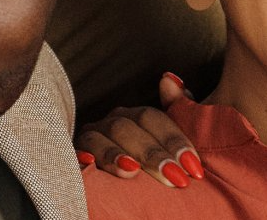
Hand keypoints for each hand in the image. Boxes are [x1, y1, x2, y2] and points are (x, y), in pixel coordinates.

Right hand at [75, 73, 205, 187]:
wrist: (114, 186)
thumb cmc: (148, 160)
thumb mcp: (166, 138)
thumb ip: (175, 108)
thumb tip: (170, 79)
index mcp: (135, 116)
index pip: (153, 119)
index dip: (174, 140)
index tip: (193, 166)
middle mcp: (112, 122)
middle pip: (128, 128)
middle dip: (151, 153)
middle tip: (173, 176)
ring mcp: (90, 137)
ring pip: (99, 138)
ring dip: (115, 154)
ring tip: (133, 172)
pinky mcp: (73, 155)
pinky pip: (73, 153)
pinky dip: (81, 156)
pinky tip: (89, 165)